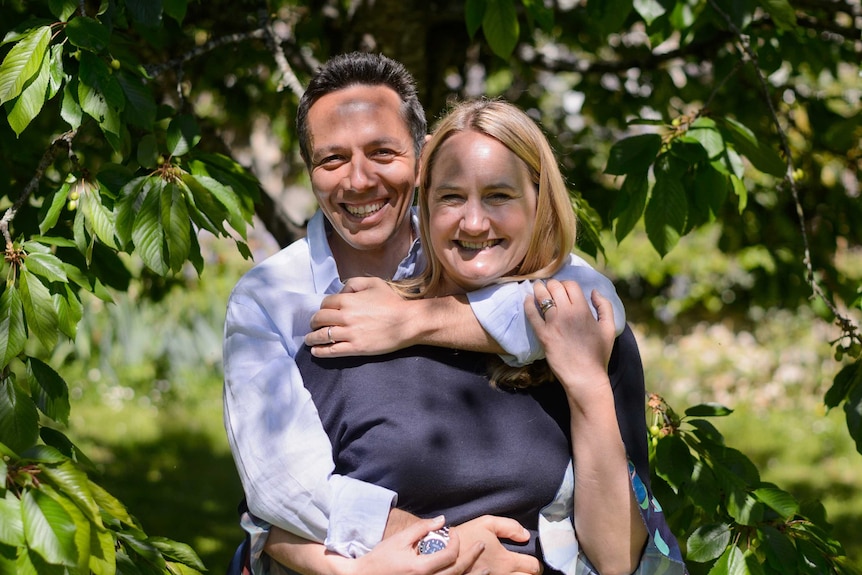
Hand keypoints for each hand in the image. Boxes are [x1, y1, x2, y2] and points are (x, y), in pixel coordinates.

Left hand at [304, 277, 413, 356]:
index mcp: (348, 300)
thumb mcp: (373, 283)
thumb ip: (353, 283)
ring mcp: (349, 333)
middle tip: (314, 325)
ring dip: (312, 338)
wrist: (407, 322)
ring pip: (321, 336)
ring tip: (310, 340)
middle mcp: (345, 316)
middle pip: (319, 319)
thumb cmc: (392, 302)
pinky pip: (331, 351)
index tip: (325, 312)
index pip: (325, 303)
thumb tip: (341, 291)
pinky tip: (316, 351)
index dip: (323, 307)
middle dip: (314, 322)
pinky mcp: (355, 348)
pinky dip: (320, 351)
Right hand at [354, 516, 484, 574]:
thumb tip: (442, 520)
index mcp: (421, 568)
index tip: (453, 531)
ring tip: (485, 569)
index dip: (456, 542)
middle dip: (472, 557)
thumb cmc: (382, 557)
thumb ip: (422, 528)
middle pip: (457, 571)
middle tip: (481, 546)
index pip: (450, 556)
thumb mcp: (400, 539)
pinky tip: (464, 574)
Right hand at [451, 516, 541, 574]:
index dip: (536, 564)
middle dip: (531, 574)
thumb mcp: (487, 523)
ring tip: (517, 571)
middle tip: (527, 568)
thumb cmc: (466, 536)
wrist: (442, 552)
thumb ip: (509, 527)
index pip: (533, 567)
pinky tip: (503, 573)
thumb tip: (525, 535)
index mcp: (505, 561)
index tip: (534, 561)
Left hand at [524, 280, 615, 392]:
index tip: (563, 288)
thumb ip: (604, 306)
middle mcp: (567, 313)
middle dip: (551, 284)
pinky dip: (528, 304)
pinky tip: (527, 299)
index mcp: (583, 310)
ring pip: (542, 296)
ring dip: (539, 289)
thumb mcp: (609, 328)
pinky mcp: (542, 335)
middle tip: (549, 286)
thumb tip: (594, 291)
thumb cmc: (598, 354)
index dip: (566, 284)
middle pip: (555, 287)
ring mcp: (553, 323)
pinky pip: (531, 314)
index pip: (570, 285)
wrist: (585, 377)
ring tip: (537, 287)